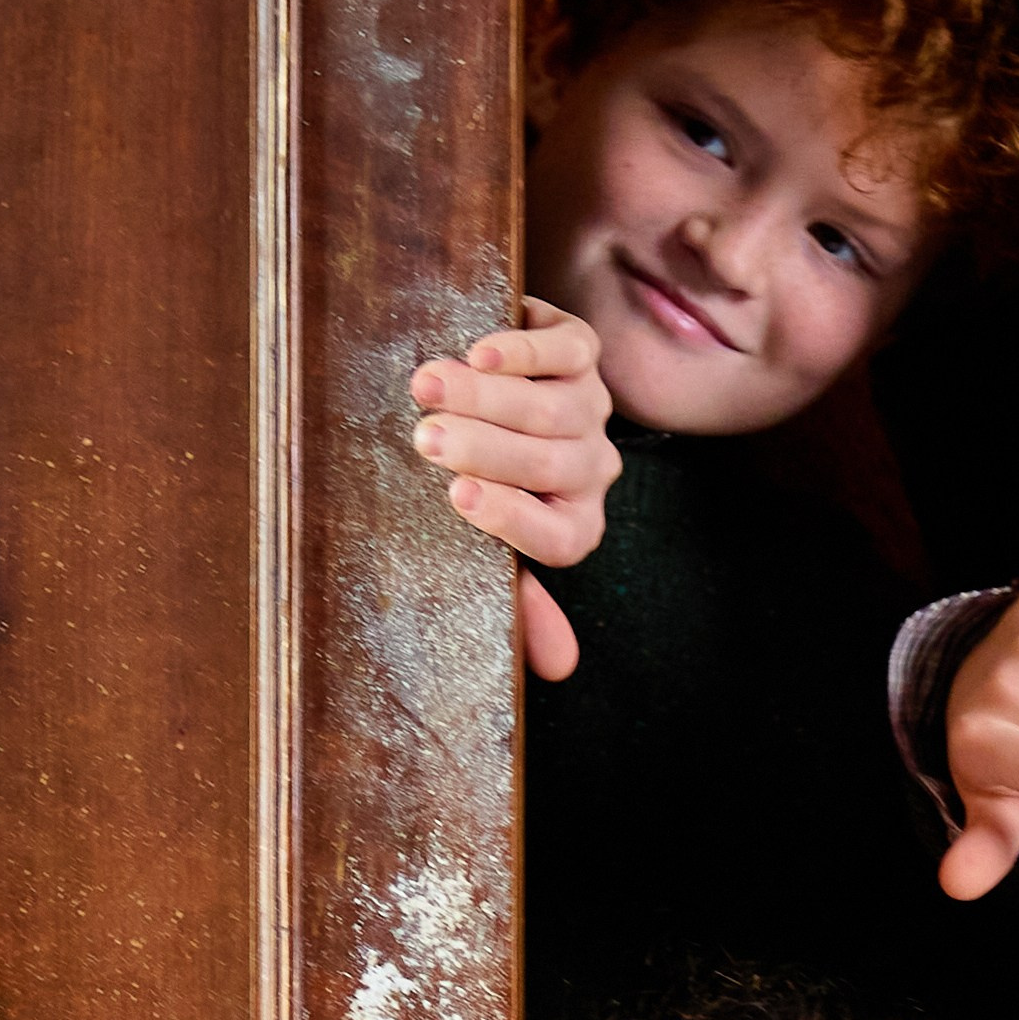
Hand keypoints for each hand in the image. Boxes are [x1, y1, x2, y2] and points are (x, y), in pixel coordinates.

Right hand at [410, 300, 618, 684]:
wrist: (501, 399)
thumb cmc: (483, 484)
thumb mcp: (493, 545)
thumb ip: (518, 599)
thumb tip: (557, 669)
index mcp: (574, 528)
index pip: (557, 537)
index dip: (510, 517)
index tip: (457, 497)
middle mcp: (593, 472)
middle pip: (551, 463)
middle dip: (486, 449)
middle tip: (425, 439)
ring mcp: (593, 408)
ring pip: (554, 406)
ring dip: (488, 396)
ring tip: (426, 386)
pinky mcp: (584, 352)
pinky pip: (568, 349)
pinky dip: (524, 349)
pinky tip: (478, 352)